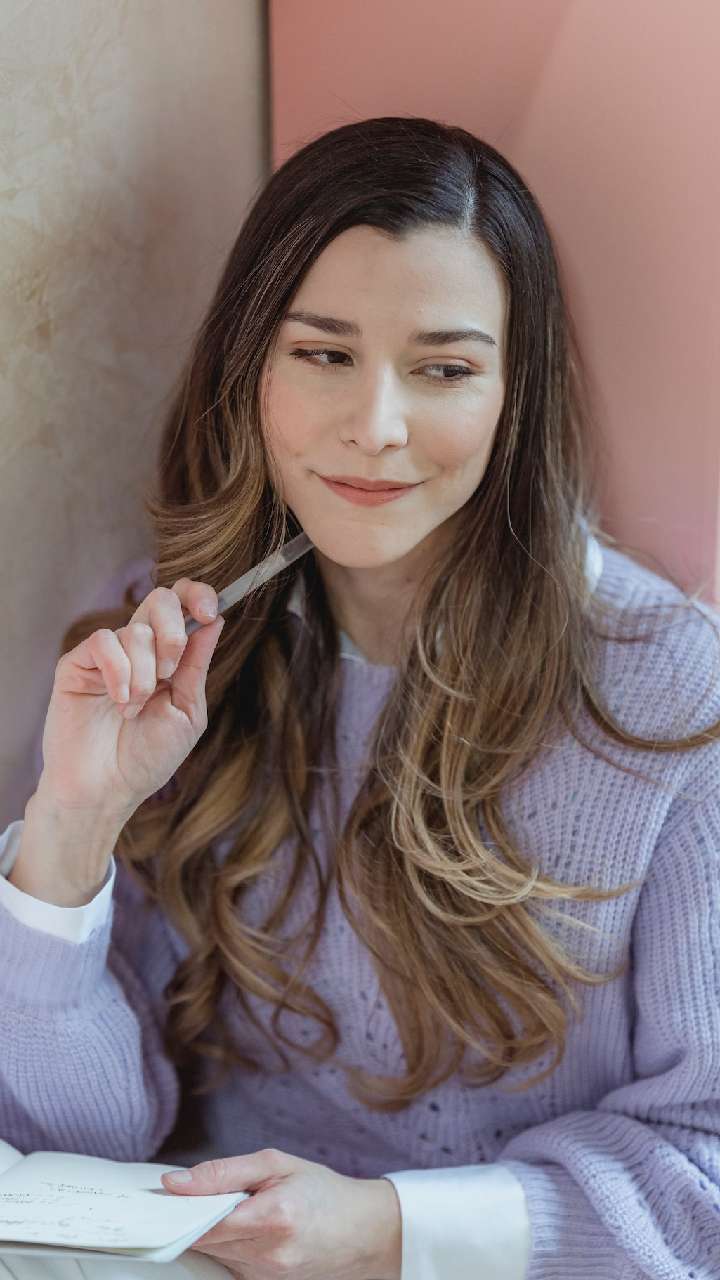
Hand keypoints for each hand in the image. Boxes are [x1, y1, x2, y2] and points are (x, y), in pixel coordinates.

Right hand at [38, 578, 224, 820]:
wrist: (108, 789)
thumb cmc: (147, 757)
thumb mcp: (187, 711)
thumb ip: (197, 665)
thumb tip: (214, 620)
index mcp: (168, 656)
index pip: (182, 604)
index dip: (198, 596)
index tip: (210, 613)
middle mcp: (137, 649)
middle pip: (160, 600)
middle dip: (173, 634)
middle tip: (169, 673)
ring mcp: (106, 656)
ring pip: (134, 630)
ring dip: (145, 675)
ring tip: (135, 709)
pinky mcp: (77, 664)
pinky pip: (104, 642)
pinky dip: (119, 672)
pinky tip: (119, 701)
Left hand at [161, 1148, 401, 1279]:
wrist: (366, 1233)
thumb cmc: (324, 1192)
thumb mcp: (277, 1165)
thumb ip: (223, 1173)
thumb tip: (174, 1182)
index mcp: (271, 1219)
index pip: (202, 1223)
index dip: (177, 1211)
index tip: (160, 1199)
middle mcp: (267, 1257)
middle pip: (203, 1242)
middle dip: (191, 1219)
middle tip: (185, 1197)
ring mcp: (265, 1279)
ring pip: (214, 1257)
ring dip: (210, 1234)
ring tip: (225, 1210)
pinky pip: (230, 1267)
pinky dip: (227, 1248)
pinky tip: (241, 1230)